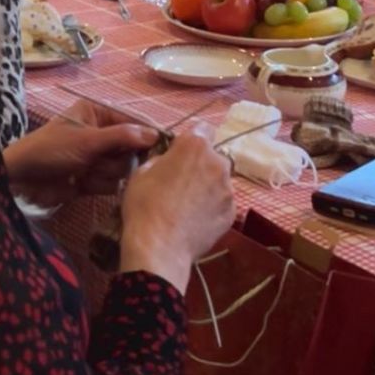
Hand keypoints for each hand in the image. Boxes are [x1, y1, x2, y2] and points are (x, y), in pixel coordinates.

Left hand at [3, 100, 158, 208]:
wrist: (21, 180)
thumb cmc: (51, 150)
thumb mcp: (87, 140)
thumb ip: (123, 137)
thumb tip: (155, 134)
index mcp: (98, 114)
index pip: (133, 123)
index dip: (145, 137)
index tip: (157, 149)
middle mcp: (100, 134)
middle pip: (131, 150)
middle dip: (116, 159)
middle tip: (100, 160)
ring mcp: (96, 157)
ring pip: (121, 170)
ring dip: (104, 173)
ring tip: (83, 171)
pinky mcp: (91, 179)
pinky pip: (110, 184)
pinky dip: (97, 186)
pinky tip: (80, 183)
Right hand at [119, 122, 235, 288]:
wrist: (159, 247)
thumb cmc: (145, 205)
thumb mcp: (142, 172)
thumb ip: (162, 158)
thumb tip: (170, 160)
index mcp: (195, 146)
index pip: (203, 128)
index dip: (191, 139)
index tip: (181, 152)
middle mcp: (218, 162)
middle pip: (213, 156)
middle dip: (200, 164)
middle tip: (181, 182)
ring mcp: (228, 189)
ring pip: (219, 181)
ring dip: (208, 187)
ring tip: (188, 206)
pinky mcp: (232, 212)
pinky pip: (222, 203)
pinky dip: (212, 208)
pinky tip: (195, 220)